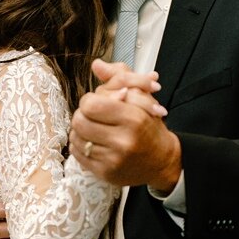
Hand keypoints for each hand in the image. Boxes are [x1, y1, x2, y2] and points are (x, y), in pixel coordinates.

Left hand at [72, 62, 180, 189]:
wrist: (162, 161)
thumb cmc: (149, 126)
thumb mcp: (141, 96)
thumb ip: (119, 77)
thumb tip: (97, 65)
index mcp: (134, 119)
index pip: (90, 104)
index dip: (90, 100)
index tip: (99, 103)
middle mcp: (124, 141)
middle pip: (79, 120)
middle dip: (83, 115)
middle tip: (94, 116)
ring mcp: (113, 160)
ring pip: (76, 137)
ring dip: (82, 130)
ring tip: (94, 129)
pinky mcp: (105, 173)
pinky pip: (78, 154)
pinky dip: (81, 145)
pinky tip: (93, 142)